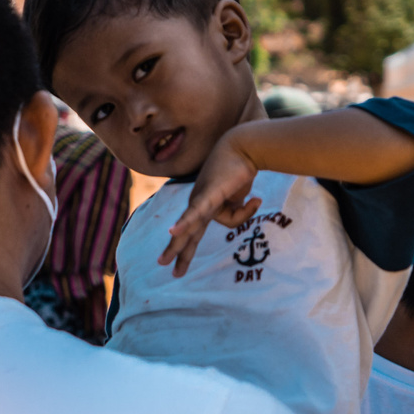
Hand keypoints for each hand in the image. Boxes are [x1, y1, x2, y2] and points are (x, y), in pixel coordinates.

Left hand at [158, 132, 262, 275]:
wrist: (243, 147)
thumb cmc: (240, 170)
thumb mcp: (242, 200)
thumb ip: (242, 211)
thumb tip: (249, 208)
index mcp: (204, 206)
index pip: (195, 230)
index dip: (187, 247)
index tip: (179, 265)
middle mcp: (199, 202)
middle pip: (187, 232)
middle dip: (177, 251)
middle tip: (164, 266)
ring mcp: (202, 198)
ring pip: (189, 226)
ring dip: (177, 244)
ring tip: (164, 261)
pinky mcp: (210, 193)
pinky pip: (197, 211)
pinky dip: (186, 222)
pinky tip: (174, 231)